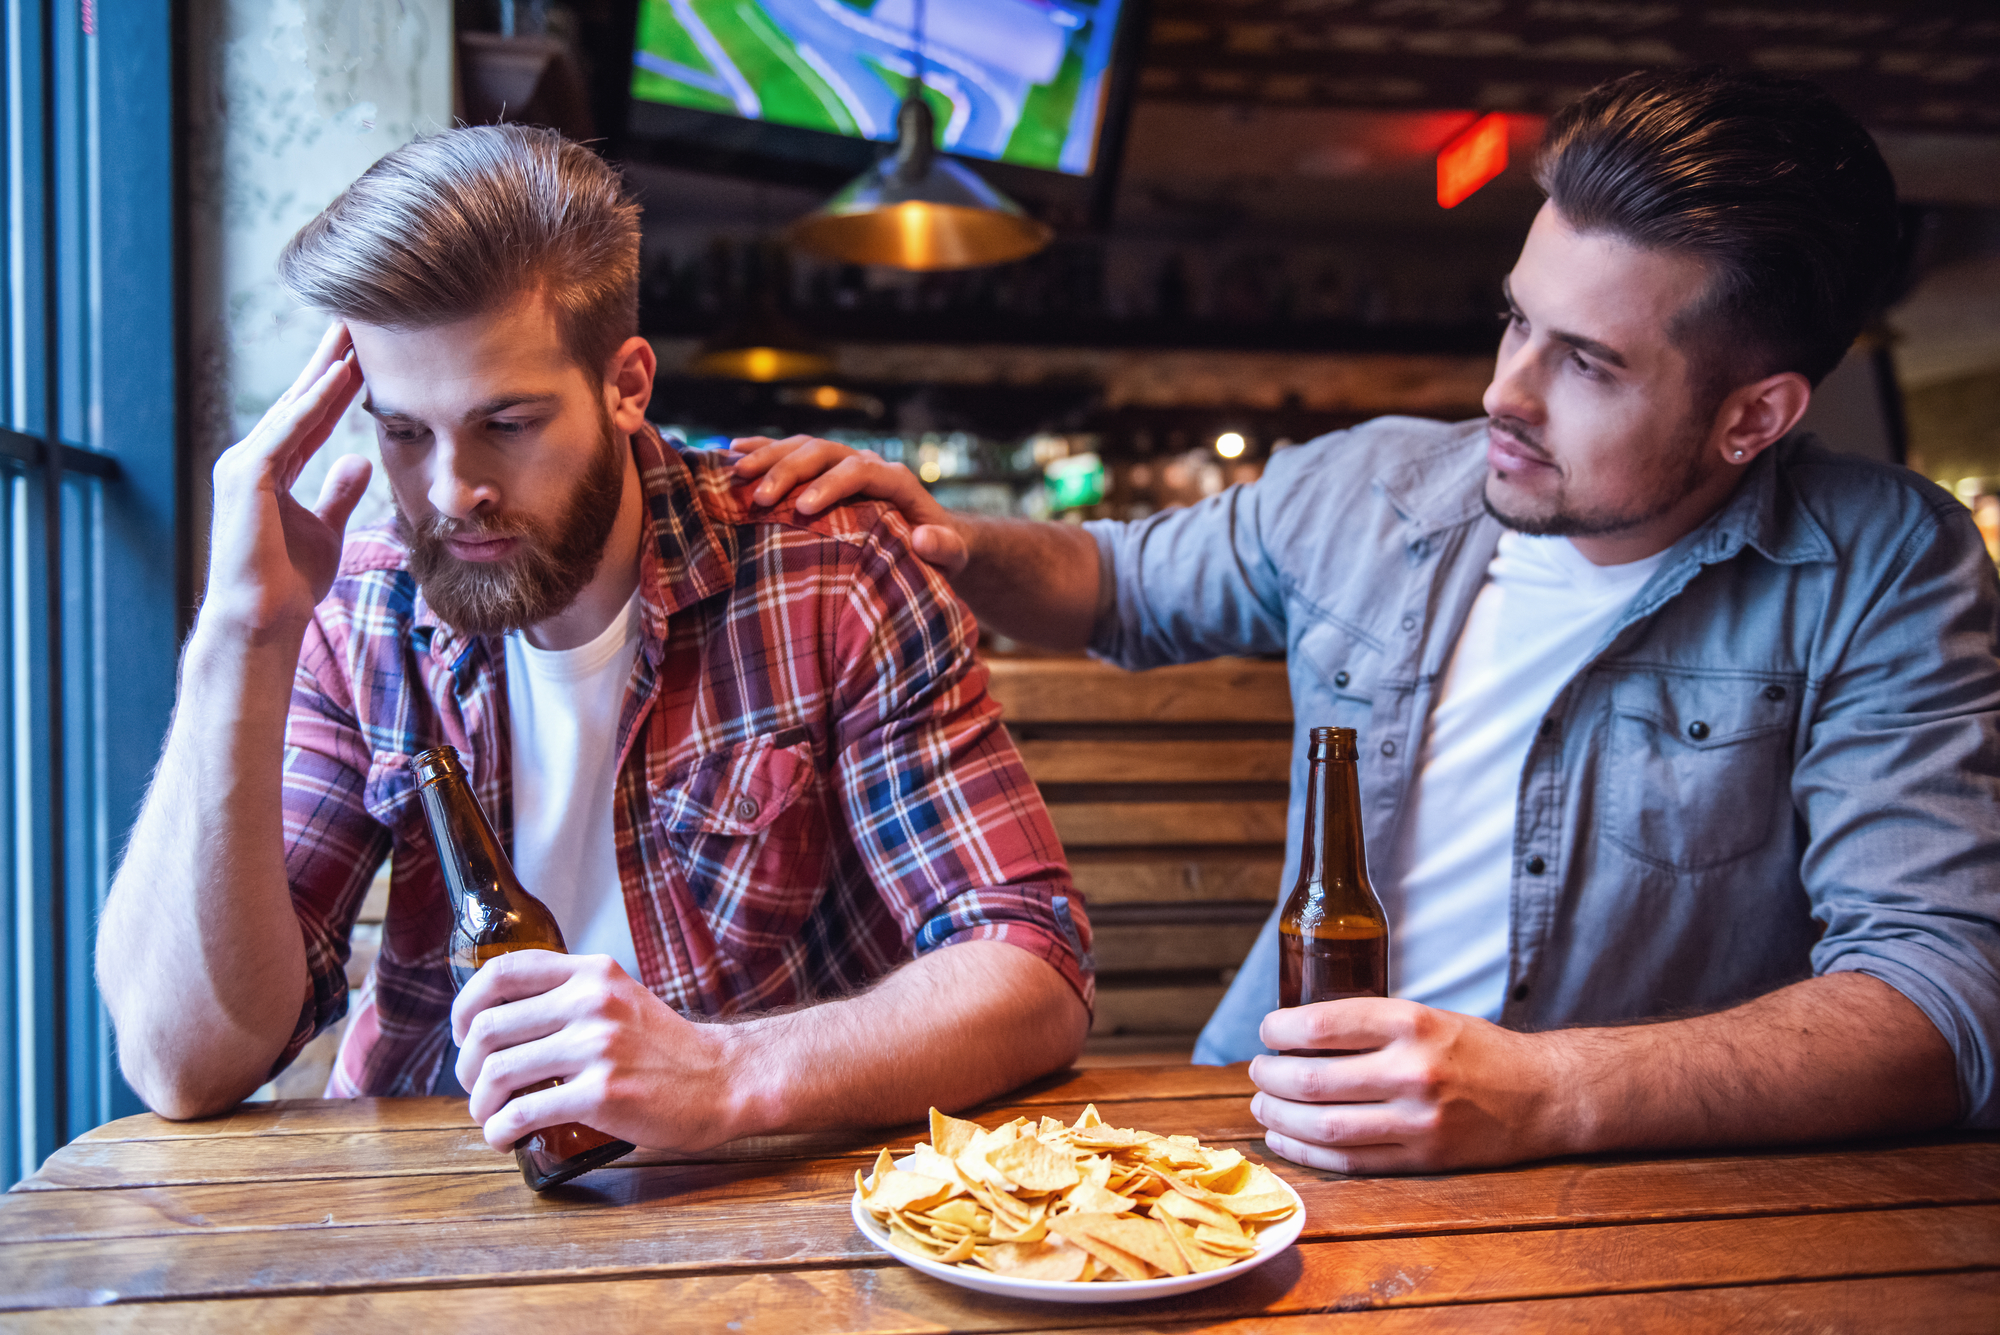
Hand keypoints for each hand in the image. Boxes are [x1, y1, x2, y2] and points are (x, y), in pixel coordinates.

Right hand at [202, 322, 371, 636]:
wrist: (263, 619)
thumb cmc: (289, 583)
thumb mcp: (325, 529)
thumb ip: (338, 493)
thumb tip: (356, 460)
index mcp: (271, 468)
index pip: (310, 414)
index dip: (338, 383)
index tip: (367, 351)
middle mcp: (253, 458)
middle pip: (300, 399)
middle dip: (329, 360)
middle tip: (357, 319)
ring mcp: (245, 464)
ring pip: (294, 406)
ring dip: (325, 368)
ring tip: (354, 332)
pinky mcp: (247, 476)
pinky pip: (288, 430)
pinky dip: (314, 403)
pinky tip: (340, 376)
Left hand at [450, 950, 743, 1153]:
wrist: (722, 1081)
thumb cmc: (666, 1050)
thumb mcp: (620, 999)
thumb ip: (572, 998)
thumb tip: (502, 1023)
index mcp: (592, 973)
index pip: (503, 971)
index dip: (465, 1004)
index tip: (462, 1034)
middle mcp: (591, 1002)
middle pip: (489, 1028)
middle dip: (467, 1067)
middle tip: (477, 1087)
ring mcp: (596, 1046)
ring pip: (498, 1072)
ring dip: (480, 1103)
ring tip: (490, 1116)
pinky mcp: (601, 1092)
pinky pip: (523, 1112)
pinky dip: (499, 1130)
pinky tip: (503, 1137)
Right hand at [730, 434, 969, 574]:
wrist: (933, 538)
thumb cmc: (941, 552)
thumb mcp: (953, 555)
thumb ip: (945, 548)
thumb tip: (923, 538)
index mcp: (896, 480)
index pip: (860, 471)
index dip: (832, 485)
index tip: (805, 509)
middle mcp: (866, 463)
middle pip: (824, 452)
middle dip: (790, 471)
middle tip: (760, 498)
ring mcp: (842, 463)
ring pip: (803, 446)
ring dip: (768, 457)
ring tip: (736, 475)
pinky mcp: (824, 472)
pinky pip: (791, 452)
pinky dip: (762, 450)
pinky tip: (732, 453)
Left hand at [1248, 999, 1570, 1173]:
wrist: (1542, 1095)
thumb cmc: (1476, 1050)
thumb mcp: (1426, 1016)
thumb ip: (1370, 1025)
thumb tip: (1296, 1034)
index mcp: (1412, 1024)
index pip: (1323, 1024)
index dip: (1280, 1029)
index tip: (1268, 1030)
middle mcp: (1414, 1072)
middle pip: (1313, 1080)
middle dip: (1270, 1076)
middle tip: (1257, 1070)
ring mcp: (1418, 1121)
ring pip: (1324, 1127)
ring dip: (1279, 1118)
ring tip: (1263, 1105)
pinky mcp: (1422, 1160)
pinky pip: (1349, 1161)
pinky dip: (1306, 1153)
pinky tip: (1286, 1139)